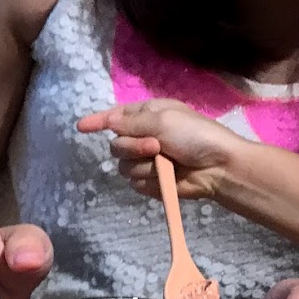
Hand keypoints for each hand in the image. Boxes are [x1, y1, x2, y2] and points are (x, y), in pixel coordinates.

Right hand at [77, 100, 251, 198]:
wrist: (217, 167)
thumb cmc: (195, 135)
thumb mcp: (163, 120)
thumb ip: (131, 123)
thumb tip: (108, 121)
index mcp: (147, 115)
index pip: (115, 118)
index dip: (97, 121)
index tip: (80, 127)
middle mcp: (143, 136)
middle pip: (116, 145)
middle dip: (132, 147)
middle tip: (155, 147)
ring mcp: (146, 161)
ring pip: (123, 166)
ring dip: (142, 164)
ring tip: (165, 163)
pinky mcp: (150, 181)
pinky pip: (134, 182)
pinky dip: (149, 179)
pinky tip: (166, 178)